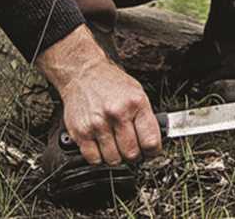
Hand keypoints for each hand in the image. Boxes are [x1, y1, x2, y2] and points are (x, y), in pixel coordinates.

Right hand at [37, 26, 161, 165]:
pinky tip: (101, 146)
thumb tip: (153, 145)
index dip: (152, 152)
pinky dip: (99, 157)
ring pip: (113, 160)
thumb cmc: (111, 84)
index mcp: (135, 103)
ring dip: (116, 157)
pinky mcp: (80, 132)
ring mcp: (97, 123)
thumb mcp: (137, 93)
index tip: (150, 152)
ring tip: (115, 144)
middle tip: (131, 148)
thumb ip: (146, 118)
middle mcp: (116, 113)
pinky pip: (94, 159)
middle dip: (134, 155)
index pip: (151, 141)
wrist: (83, 73)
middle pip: (132, 154)